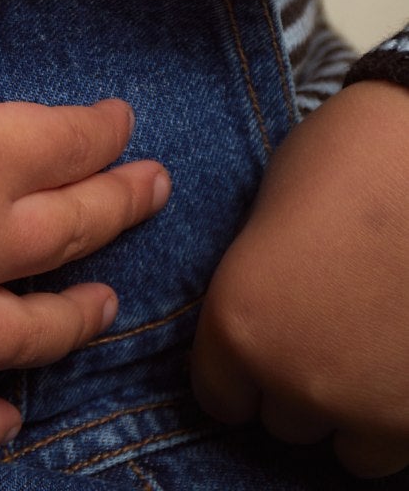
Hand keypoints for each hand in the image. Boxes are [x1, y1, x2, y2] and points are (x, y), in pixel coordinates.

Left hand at [191, 78, 408, 479]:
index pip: (219, 395)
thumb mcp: (269, 216)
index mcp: (237, 322)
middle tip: (323, 327)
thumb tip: (259, 312)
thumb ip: (253, 281)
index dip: (239, 367)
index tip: (264, 339)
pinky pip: (394, 450)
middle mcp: (294, 379)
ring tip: (364, 342)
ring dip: (348, 406)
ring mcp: (366, 405)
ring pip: (344, 444)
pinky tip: (395, 358)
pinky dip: (394, 415)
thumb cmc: (350, 159)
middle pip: (282, 420)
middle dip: (297, 380)